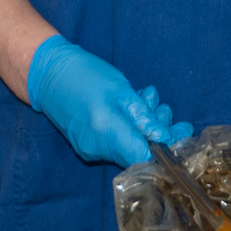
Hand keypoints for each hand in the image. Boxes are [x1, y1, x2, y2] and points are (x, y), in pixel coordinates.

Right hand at [26, 36, 191, 168]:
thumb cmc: (85, 75)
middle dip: (158, 132)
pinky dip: (128, 127)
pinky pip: (116, 142)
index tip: (181, 132)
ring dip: (144, 125)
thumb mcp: (121, 90)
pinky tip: (131, 106)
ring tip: (147, 99)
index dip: (168, 148)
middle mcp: (98, 149)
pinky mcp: (87, 145)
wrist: (48, 74)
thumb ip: (143, 117)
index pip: (146, 157)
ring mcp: (91, 149)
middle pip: (139, 152)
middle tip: (164, 109)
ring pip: (129, 146)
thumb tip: (166, 137)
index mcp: (108, 133)